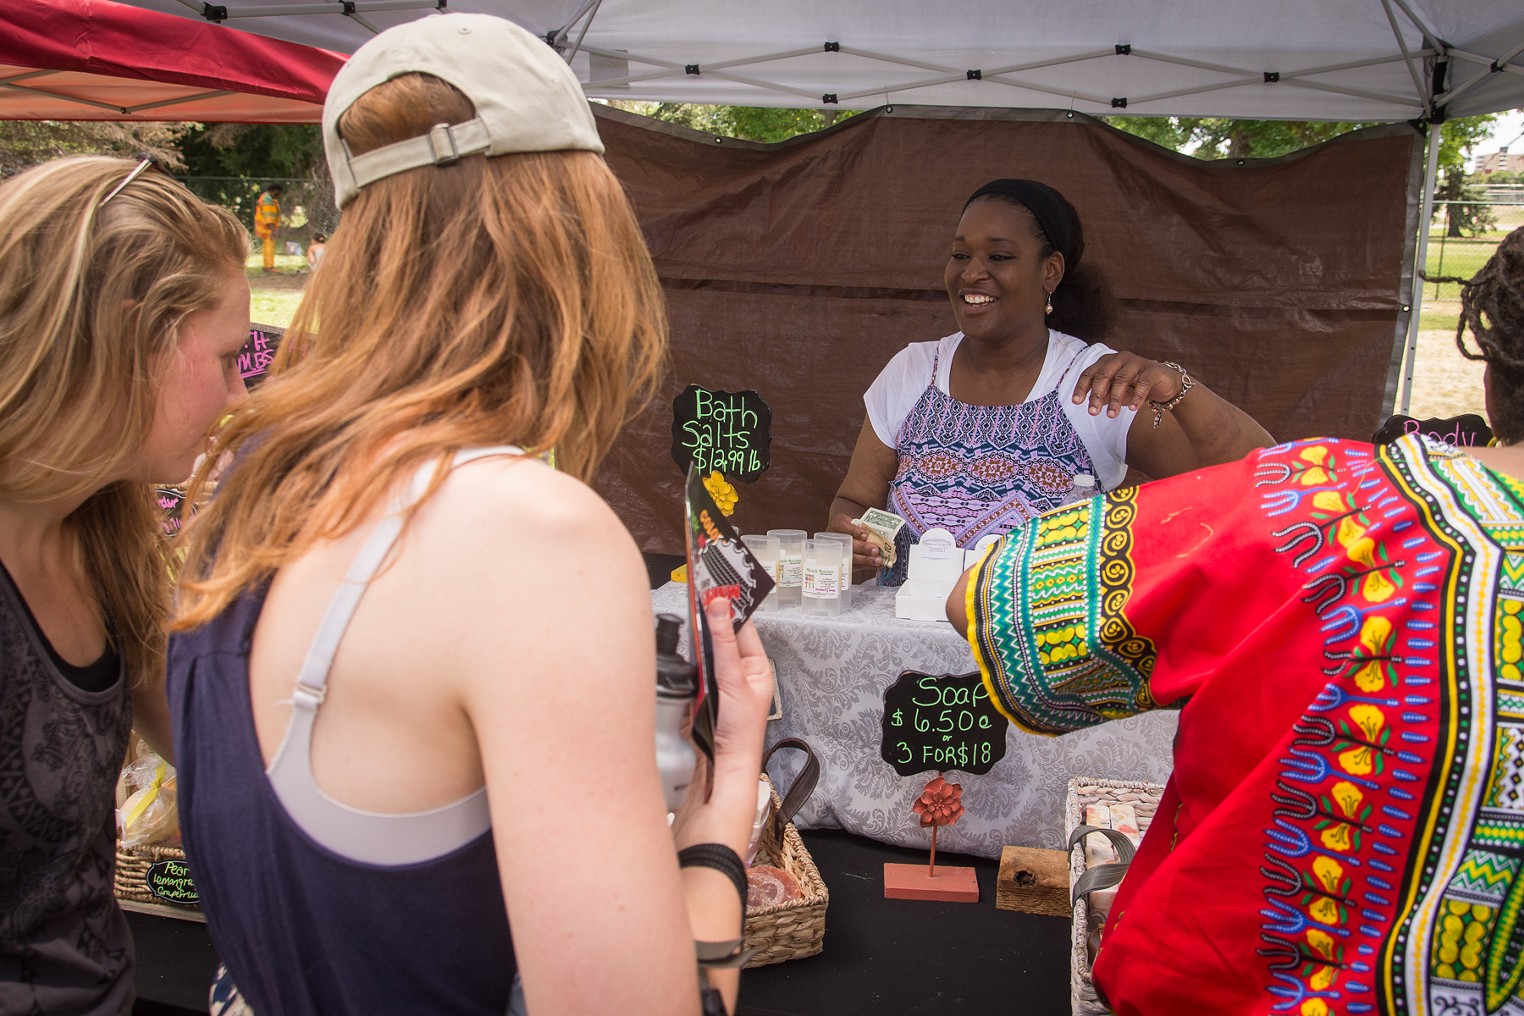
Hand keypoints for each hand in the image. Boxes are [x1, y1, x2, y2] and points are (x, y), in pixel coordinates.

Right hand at [704, 598, 772, 768]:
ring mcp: (722, 678)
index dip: (730, 607)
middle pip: (724, 635)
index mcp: (757, 665)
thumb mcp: (734, 680)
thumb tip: (720, 609)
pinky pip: (697, 664)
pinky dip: (692, 656)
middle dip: (712, 620)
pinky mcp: (705, 687)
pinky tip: (688, 648)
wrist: (725, 761)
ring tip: (694, 616)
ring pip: (708, 648)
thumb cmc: (742, 730)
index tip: (717, 589)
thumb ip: (724, 644)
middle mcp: (740, 669)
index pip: (743, 626)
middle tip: (700, 597)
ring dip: (701, 638)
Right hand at [829, 512, 880, 576]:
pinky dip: (867, 566)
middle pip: (847, 544)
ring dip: (865, 560)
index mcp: (837, 523)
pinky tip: (877, 565)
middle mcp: (834, 538)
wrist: (845, 530)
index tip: (865, 535)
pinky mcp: (843, 562)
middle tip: (875, 550)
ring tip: (878, 560)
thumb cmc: (853, 524)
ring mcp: (837, 551)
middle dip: (862, 548)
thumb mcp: (857, 519)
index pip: (842, 525)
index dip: (853, 531)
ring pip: (850, 557)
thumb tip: (880, 533)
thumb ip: (864, 525)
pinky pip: (854, 566)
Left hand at [1071, 352, 1179, 417]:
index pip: (1090, 373)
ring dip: (1115, 399)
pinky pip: (1143, 382)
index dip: (1082, 387)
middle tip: (1093, 412)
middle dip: (1097, 395)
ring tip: (1111, 415)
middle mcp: (1120, 359)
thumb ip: (1104, 395)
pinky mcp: (1152, 370)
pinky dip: (1137, 396)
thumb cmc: (1134, 387)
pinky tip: (1132, 409)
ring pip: (1122, 379)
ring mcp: (1136, 362)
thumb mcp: (1116, 393)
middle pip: (1103, 375)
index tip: (1076, 402)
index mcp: (1107, 362)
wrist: (1164, 384)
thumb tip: (1092, 403)